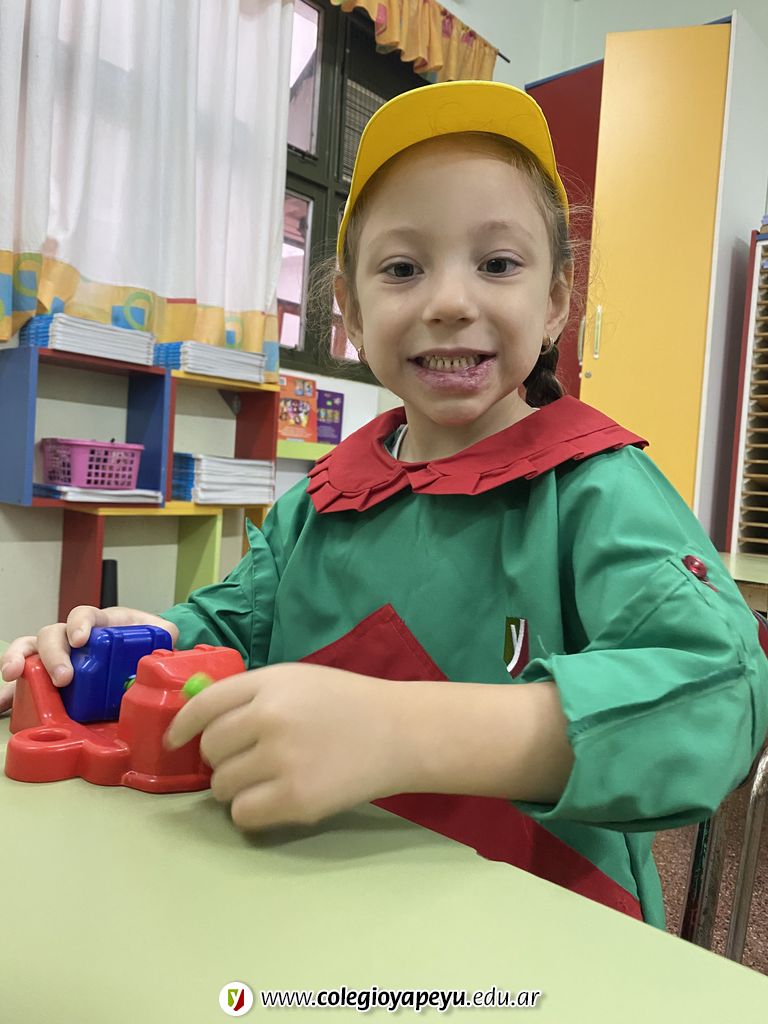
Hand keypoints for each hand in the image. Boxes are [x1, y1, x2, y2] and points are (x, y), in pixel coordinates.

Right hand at [0, 606, 179, 694]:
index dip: (80, 624)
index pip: (84, 614)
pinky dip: (9, 692)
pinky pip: (24, 680)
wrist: (137, 650)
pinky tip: (1, 706)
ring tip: (12, 676)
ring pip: (30, 649)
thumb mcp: (157, 632)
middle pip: (52, 633)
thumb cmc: (142, 638)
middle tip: (63, 677)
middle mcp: (73, 634)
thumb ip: (164, 632)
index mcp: (99, 621)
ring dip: (18, 661)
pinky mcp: (49, 675)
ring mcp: (58, 654)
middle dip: (53, 654)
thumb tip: (168, 638)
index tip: (82, 640)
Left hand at [165, 663, 410, 830]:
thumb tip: (198, 721)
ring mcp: (283, 761)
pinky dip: (251, 811)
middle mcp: (270, 719)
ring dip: (235, 787)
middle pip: (211, 750)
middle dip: (221, 758)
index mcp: (270, 684)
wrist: (400, 732)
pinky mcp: (297, 800)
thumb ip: (250, 695)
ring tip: (266, 778)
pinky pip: (243, 815)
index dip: (182, 726)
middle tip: (247, 758)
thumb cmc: (346, 703)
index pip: (204, 706)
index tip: (175, 741)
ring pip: (222, 787)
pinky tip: (275, 798)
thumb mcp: (297, 680)